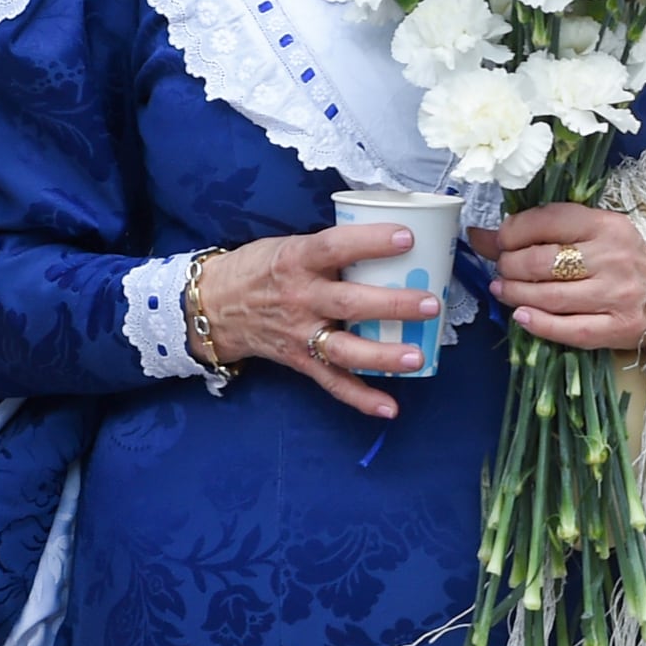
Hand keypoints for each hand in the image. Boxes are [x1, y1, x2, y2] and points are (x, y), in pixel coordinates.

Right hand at [195, 227, 443, 419]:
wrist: (213, 307)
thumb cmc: (263, 268)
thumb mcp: (290, 246)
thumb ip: (333, 249)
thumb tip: (396, 238)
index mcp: (297, 261)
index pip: (335, 247)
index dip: (370, 242)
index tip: (407, 237)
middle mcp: (300, 299)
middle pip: (348, 304)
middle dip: (392, 305)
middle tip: (431, 304)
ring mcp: (300, 334)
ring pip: (344, 349)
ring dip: (383, 356)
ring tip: (418, 357)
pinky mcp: (300, 361)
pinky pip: (332, 383)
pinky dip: (361, 398)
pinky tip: (390, 408)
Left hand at [469, 205, 645, 352]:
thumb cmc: (625, 259)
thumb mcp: (593, 233)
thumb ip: (544, 232)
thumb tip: (482, 236)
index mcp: (608, 225)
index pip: (548, 221)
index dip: (511, 232)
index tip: (497, 240)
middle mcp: (614, 257)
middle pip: (541, 262)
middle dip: (509, 265)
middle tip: (501, 269)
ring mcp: (618, 295)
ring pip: (549, 296)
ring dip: (515, 294)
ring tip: (504, 290)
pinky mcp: (620, 327)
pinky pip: (569, 329)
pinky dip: (538, 324)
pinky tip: (521, 317)